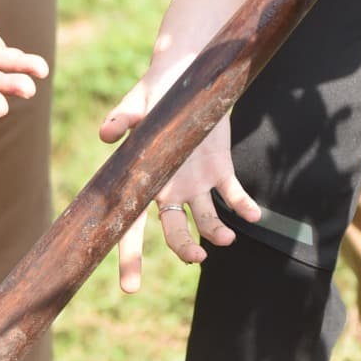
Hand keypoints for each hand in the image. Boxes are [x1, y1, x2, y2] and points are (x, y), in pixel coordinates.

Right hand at [102, 0, 259, 293]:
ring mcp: (197, 181)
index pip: (131, 224)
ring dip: (216, 233)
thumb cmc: (157, 88)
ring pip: (206, 220)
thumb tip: (108, 133)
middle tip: (196, 257)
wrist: (190, 73)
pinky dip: (244, 207)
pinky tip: (253, 214)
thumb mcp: (140, 99)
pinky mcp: (221, 169)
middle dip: (183, 249)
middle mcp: (170, 187)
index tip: (130, 288)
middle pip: (172, 230)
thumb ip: (124, 117)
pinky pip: (234, 195)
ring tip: (227, 238)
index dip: (130, 256)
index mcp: (145, 179)